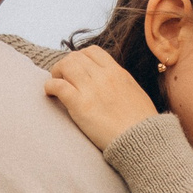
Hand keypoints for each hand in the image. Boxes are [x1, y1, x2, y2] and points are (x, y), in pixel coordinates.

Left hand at [43, 46, 162, 154]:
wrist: (142, 141)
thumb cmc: (141, 124)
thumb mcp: (134, 93)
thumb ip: (120, 84)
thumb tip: (111, 83)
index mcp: (117, 72)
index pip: (92, 51)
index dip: (79, 57)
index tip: (76, 69)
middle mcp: (104, 76)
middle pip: (75, 57)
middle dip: (65, 65)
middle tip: (61, 78)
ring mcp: (91, 89)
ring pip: (65, 66)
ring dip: (56, 73)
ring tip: (55, 84)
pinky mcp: (80, 105)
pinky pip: (58, 86)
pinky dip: (50, 87)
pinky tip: (50, 93)